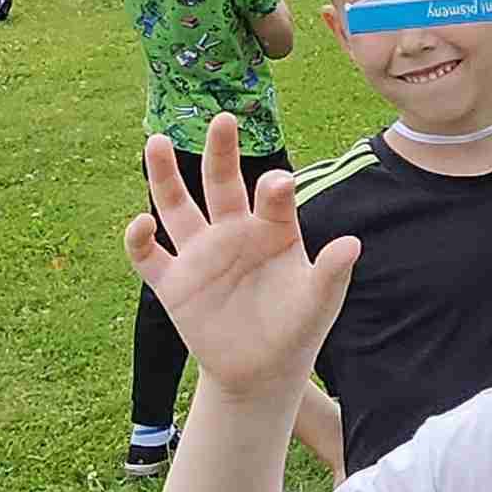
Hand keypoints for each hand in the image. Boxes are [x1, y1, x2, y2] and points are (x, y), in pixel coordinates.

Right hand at [125, 117, 355, 403]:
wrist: (262, 372)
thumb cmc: (297, 329)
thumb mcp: (318, 303)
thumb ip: (331, 273)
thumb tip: (353, 244)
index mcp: (272, 230)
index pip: (271, 199)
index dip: (274, 189)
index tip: (277, 183)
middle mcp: (233, 232)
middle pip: (221, 183)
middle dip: (220, 152)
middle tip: (222, 119)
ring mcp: (200, 254)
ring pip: (176, 206)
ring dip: (165, 175)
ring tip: (158, 141)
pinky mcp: (173, 283)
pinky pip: (148, 255)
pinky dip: (139, 239)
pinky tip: (141, 223)